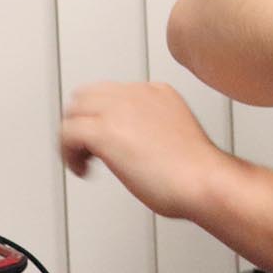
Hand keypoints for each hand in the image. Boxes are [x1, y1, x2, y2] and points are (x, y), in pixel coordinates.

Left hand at [59, 82, 232, 220]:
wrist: (204, 179)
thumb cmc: (198, 171)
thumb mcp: (176, 135)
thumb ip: (153, 129)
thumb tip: (135, 146)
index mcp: (157, 93)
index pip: (112, 93)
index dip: (102, 117)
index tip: (107, 141)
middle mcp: (137, 94)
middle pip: (87, 96)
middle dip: (82, 122)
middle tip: (87, 149)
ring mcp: (120, 110)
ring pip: (73, 111)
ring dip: (72, 137)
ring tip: (84, 160)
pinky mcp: (105, 131)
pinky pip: (67, 133)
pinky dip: (68, 154)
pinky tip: (84, 170)